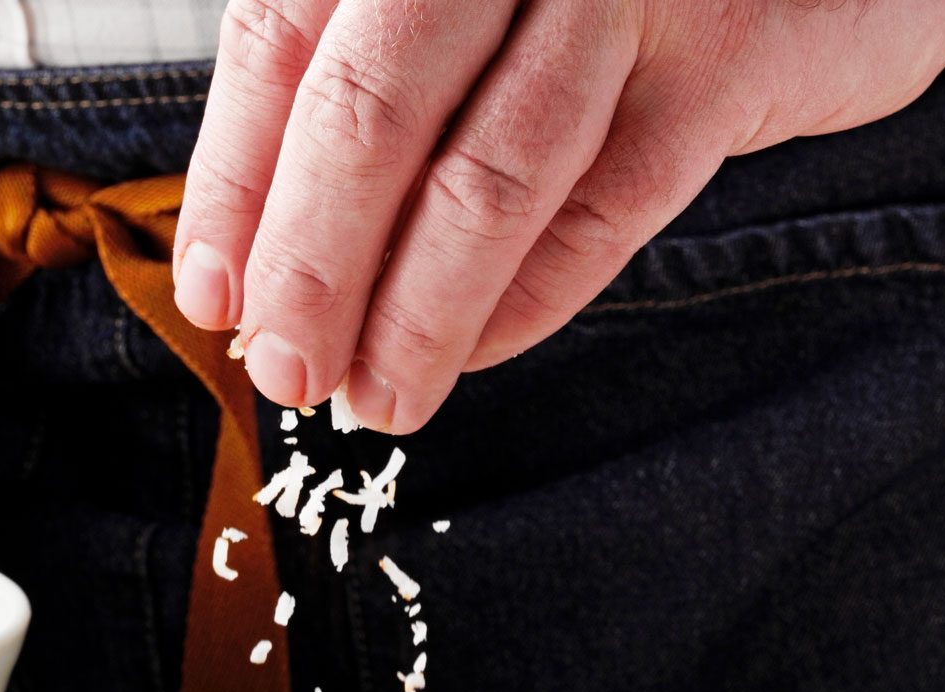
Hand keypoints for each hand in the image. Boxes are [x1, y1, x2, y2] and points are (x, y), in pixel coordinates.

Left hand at [174, 0, 944, 430]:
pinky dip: (527, 298)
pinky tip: (475, 351)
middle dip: (313, 266)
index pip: (281, 42)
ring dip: (415, 314)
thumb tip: (255, 254)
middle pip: (371, 114)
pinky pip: (606, 207)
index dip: (237, 185)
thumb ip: (363, 75)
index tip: (214, 294)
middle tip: (288, 368)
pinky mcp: (730, 55)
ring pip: (487, 178)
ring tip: (375, 395)